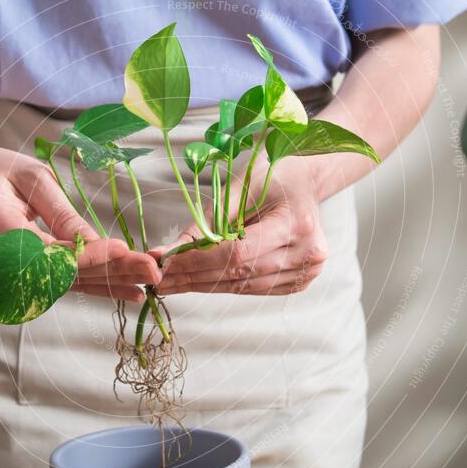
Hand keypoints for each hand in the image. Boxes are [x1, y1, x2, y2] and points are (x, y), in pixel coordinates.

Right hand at [0, 137, 159, 301]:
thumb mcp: (33, 179)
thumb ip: (62, 213)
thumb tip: (95, 240)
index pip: (49, 253)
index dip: (88, 255)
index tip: (122, 249)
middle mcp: (1, 260)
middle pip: (64, 275)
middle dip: (112, 273)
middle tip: (152, 271)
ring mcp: (9, 274)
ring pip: (68, 285)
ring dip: (110, 283)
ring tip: (148, 282)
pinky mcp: (22, 278)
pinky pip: (63, 285)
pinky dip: (97, 287)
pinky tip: (128, 291)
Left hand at [152, 155, 326, 295]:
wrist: (305, 183)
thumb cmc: (271, 178)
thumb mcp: (236, 189)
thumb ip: (204, 224)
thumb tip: (166, 254)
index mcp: (296, 224)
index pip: (238, 253)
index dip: (197, 262)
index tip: (165, 265)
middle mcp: (307, 253)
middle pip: (238, 274)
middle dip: (193, 277)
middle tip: (159, 280)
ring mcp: (306, 271)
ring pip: (242, 287)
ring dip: (203, 286)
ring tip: (172, 284)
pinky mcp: (298, 282)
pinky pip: (251, 289)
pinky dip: (222, 285)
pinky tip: (197, 282)